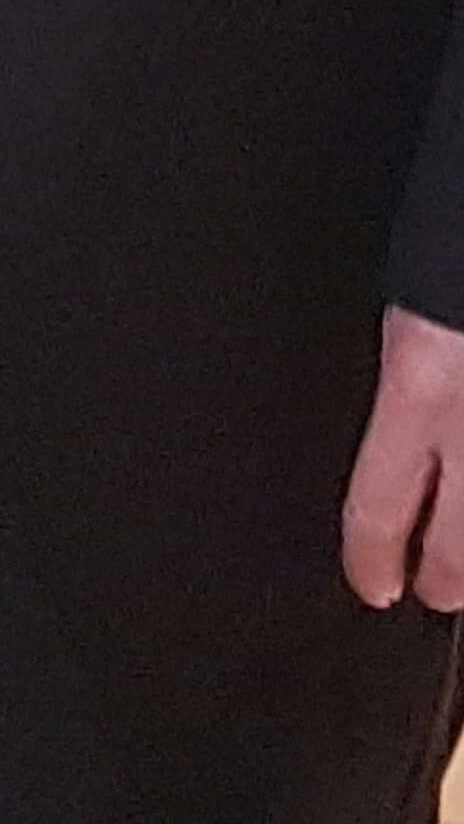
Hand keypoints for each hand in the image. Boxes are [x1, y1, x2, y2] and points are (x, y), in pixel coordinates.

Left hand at [343, 304, 463, 609]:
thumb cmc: (457, 233)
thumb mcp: (422, 309)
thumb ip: (417, 373)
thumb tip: (402, 423)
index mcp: (421, 381)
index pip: (377, 504)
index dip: (369, 556)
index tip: (371, 582)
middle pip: (459, 552)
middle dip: (446, 581)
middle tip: (435, 590)